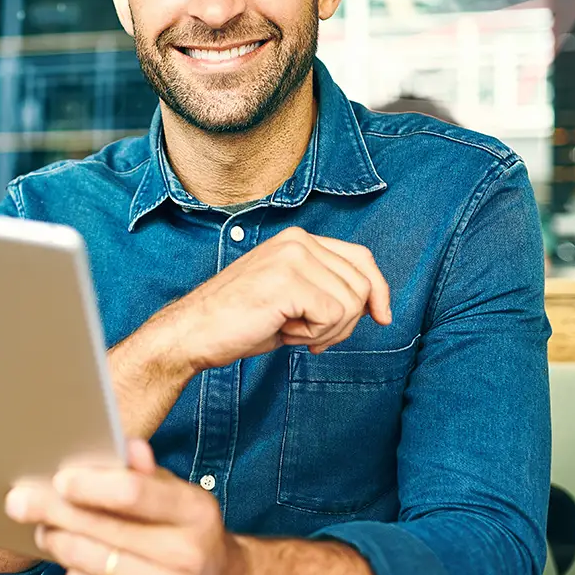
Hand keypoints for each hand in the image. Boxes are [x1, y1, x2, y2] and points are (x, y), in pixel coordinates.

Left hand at [4, 439, 244, 574]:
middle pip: (101, 527)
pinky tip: (76, 560)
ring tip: (47, 528)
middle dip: (54, 511)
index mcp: (195, 513)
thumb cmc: (183, 531)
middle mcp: (186, 556)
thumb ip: (147, 473)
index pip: (132, 493)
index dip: (90, 485)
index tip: (59, 479)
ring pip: (86, 560)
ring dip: (58, 540)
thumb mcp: (177, 495)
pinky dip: (73, 571)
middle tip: (20, 501)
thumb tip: (127, 447)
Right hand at [151, 227, 390, 371]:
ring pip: (351, 303)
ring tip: (291, 332)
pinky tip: (284, 333)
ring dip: (328, 331)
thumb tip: (374, 304)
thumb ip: (325, 288)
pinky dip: (314, 336)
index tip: (382, 317)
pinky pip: (333, 316)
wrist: (193, 332)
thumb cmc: (237, 321)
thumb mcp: (290, 297)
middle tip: (307, 336)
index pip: (360, 257)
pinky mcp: (289, 281)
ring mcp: (293, 258)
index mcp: (297, 239)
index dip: (379, 290)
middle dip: (344, 322)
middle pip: (362, 284)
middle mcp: (298, 241)